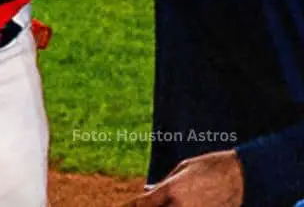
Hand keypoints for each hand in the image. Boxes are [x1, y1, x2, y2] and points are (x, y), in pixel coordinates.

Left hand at [124, 150, 243, 206]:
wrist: (247, 176)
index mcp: (169, 191)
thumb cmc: (212, 167)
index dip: (129, 206)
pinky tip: (179, 203)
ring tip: (168, 199)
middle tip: (146, 201)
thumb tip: (147, 190)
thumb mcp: (183, 169)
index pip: (138, 204)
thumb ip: (164, 182)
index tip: (123, 205)